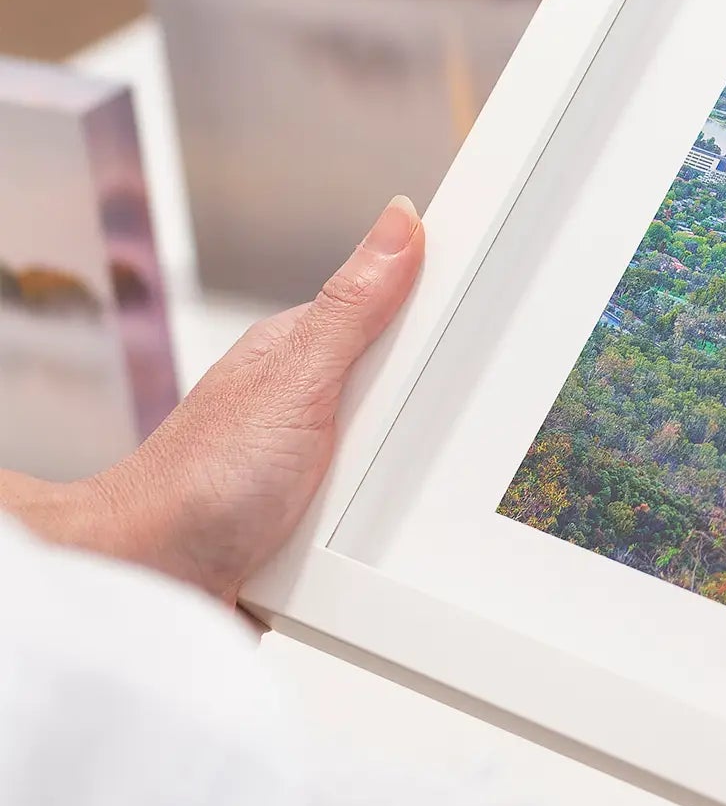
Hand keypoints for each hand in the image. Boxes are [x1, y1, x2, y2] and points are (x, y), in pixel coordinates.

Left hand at [2, 197, 423, 604]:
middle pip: (417, 398)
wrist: (148, 582)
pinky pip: (387, 522)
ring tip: (383, 502)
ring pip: (408, 466)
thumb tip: (399, 223)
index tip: (495, 320)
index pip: (404, 317)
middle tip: (414, 439)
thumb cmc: (195, 482)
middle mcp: (316, 405)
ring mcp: (322, 467)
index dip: (446, 320)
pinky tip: (379, 540)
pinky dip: (388, 534)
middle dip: (433, 423)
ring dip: (409, 492)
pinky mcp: (325, 525)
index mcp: (310, 352)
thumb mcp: (297, 381)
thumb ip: (353, 308)